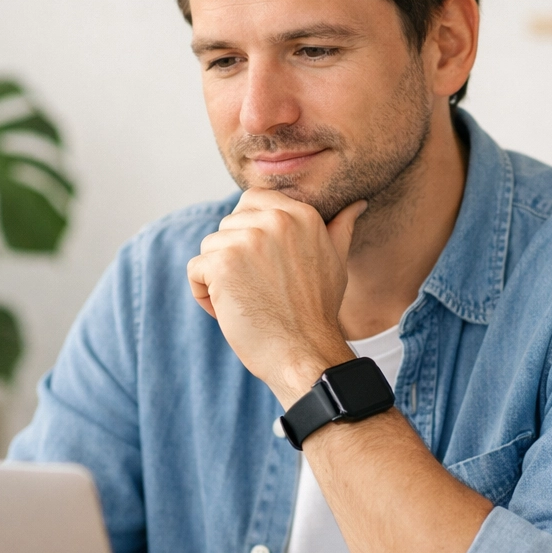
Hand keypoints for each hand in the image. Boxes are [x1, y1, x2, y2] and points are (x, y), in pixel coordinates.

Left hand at [186, 189, 366, 405]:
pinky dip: (203, 294)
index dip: (246, 231)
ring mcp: (247, 240)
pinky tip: (228, 312)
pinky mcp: (223, 263)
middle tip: (258, 290)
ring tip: (246, 302)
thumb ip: (339, 228)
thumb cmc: (318, 312)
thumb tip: (356, 204)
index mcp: (300, 214)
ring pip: (210, 248)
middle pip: (227, 226)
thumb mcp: (335, 262)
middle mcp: (275, 219)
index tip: (261, 265)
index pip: (251, 200)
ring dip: (218, 278)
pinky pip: (195, 270)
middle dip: (233, 257)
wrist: (304, 352)